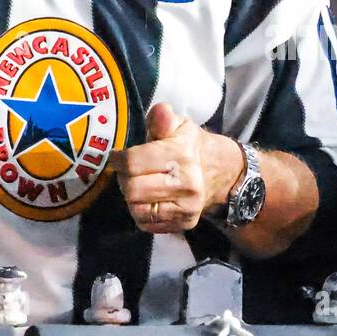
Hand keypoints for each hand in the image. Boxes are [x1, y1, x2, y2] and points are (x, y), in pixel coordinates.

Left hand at [110, 103, 243, 234]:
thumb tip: (160, 111)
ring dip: (130, 197)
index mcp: (182, 155)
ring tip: (137, 184)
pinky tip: (147, 199)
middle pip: (132, 190)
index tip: (117, 156)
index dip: (118, 159)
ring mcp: (186, 208)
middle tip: (127, 172)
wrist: (219, 173)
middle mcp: (187, 184)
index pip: (133, 163)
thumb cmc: (189, 146)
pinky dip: (140, 212)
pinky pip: (146, 224)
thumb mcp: (178, 125)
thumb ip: (162, 118)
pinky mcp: (183, 224)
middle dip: (123, 179)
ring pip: (137, 210)